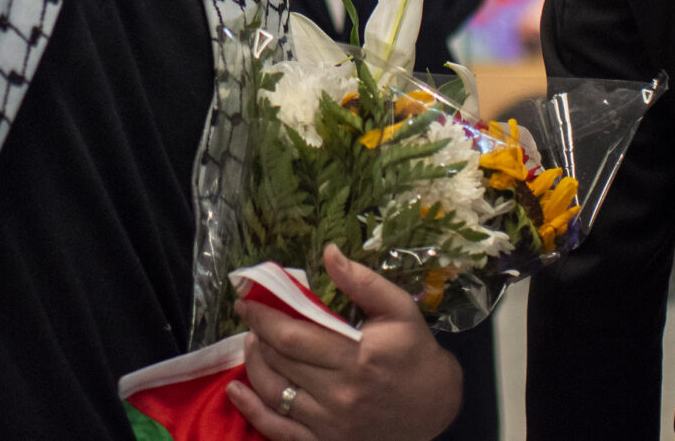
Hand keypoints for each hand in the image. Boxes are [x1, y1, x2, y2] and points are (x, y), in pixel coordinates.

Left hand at [229, 246, 463, 440]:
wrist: (437, 409)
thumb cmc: (415, 354)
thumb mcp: (399, 310)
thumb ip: (363, 281)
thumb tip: (329, 252)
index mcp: (357, 357)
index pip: (293, 335)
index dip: (263, 316)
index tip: (246, 300)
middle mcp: (341, 393)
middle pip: (280, 362)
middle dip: (257, 335)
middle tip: (251, 317)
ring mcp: (332, 423)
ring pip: (274, 393)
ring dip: (254, 365)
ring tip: (252, 344)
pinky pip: (280, 430)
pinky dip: (253, 412)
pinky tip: (237, 391)